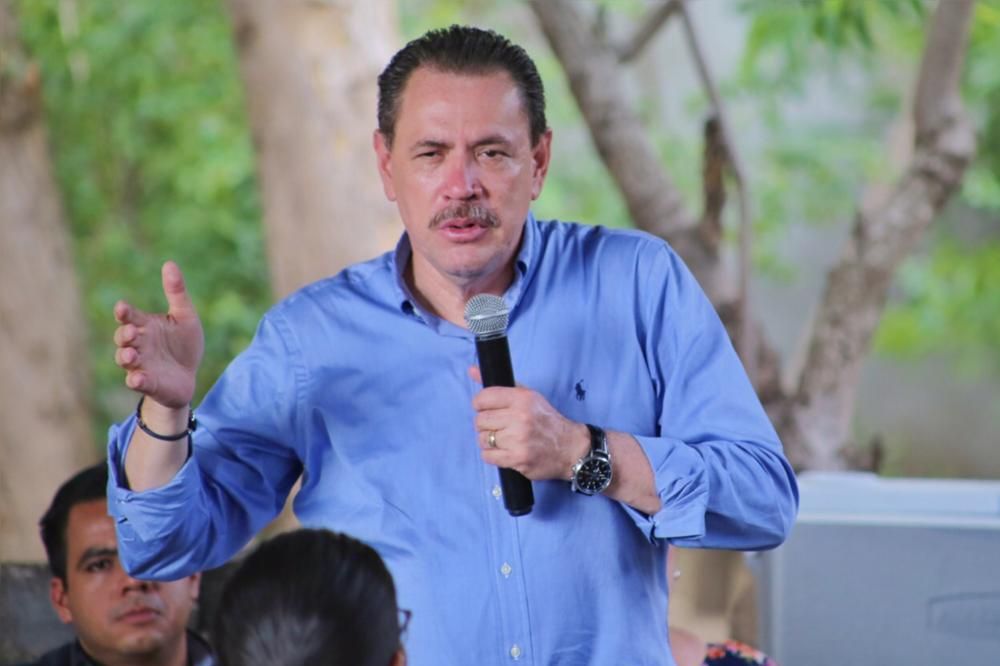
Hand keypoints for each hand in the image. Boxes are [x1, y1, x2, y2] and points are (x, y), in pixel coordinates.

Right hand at [113, 261, 203, 408]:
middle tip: (130, 332)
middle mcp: (138, 344)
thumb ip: (176, 293)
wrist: (189, 377)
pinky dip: (136, 380)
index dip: (123, 312)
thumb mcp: (185, 317)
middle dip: (123, 335)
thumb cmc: (183, 345)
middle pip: (122, 337)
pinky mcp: (147, 382)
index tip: (122, 307)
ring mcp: (140, 364)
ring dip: (125, 356)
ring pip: (124, 359)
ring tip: (131, 354)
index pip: (129, 316)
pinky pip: (136, 381)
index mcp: (145, 326)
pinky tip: (137, 378)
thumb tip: (169, 263)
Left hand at [469, 367, 588, 480]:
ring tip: (503, 439)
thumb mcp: (528, 396)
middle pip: (480, 420)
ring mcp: (518, 439)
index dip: (480, 405)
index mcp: (522, 398)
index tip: (486, 409)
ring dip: (489, 441)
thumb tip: (471, 370)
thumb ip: (499, 385)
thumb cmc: (546, 420)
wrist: (570, 447)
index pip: (483, 398)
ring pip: (482, 439)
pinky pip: (487, 456)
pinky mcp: (517, 459)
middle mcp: (520, 417)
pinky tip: (504, 450)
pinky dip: (492, 455)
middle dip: (485, 424)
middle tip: (498, 426)